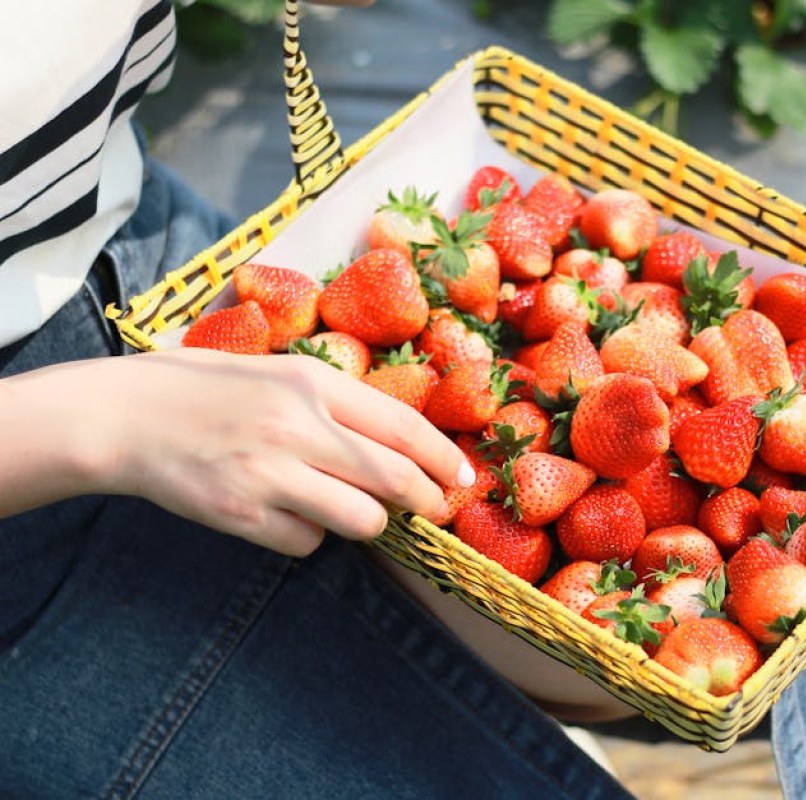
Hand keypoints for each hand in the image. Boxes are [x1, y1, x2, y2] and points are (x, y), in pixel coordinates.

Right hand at [2, 349, 472, 555]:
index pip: (404, 427)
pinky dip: (306, 536)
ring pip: (362, 521)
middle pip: (395, 479)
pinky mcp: (241, 514)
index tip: (463, 478)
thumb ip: (338, 401)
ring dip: (367, 523)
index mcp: (312, 385)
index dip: (443, 458)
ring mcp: (269, 474)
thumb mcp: (279, 372)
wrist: (125, 415)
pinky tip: (281, 514)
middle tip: (434, 509)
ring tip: (346, 509)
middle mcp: (297, 427)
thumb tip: (402, 442)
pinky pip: (307, 542)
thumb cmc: (209, 389)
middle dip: (427, 501)